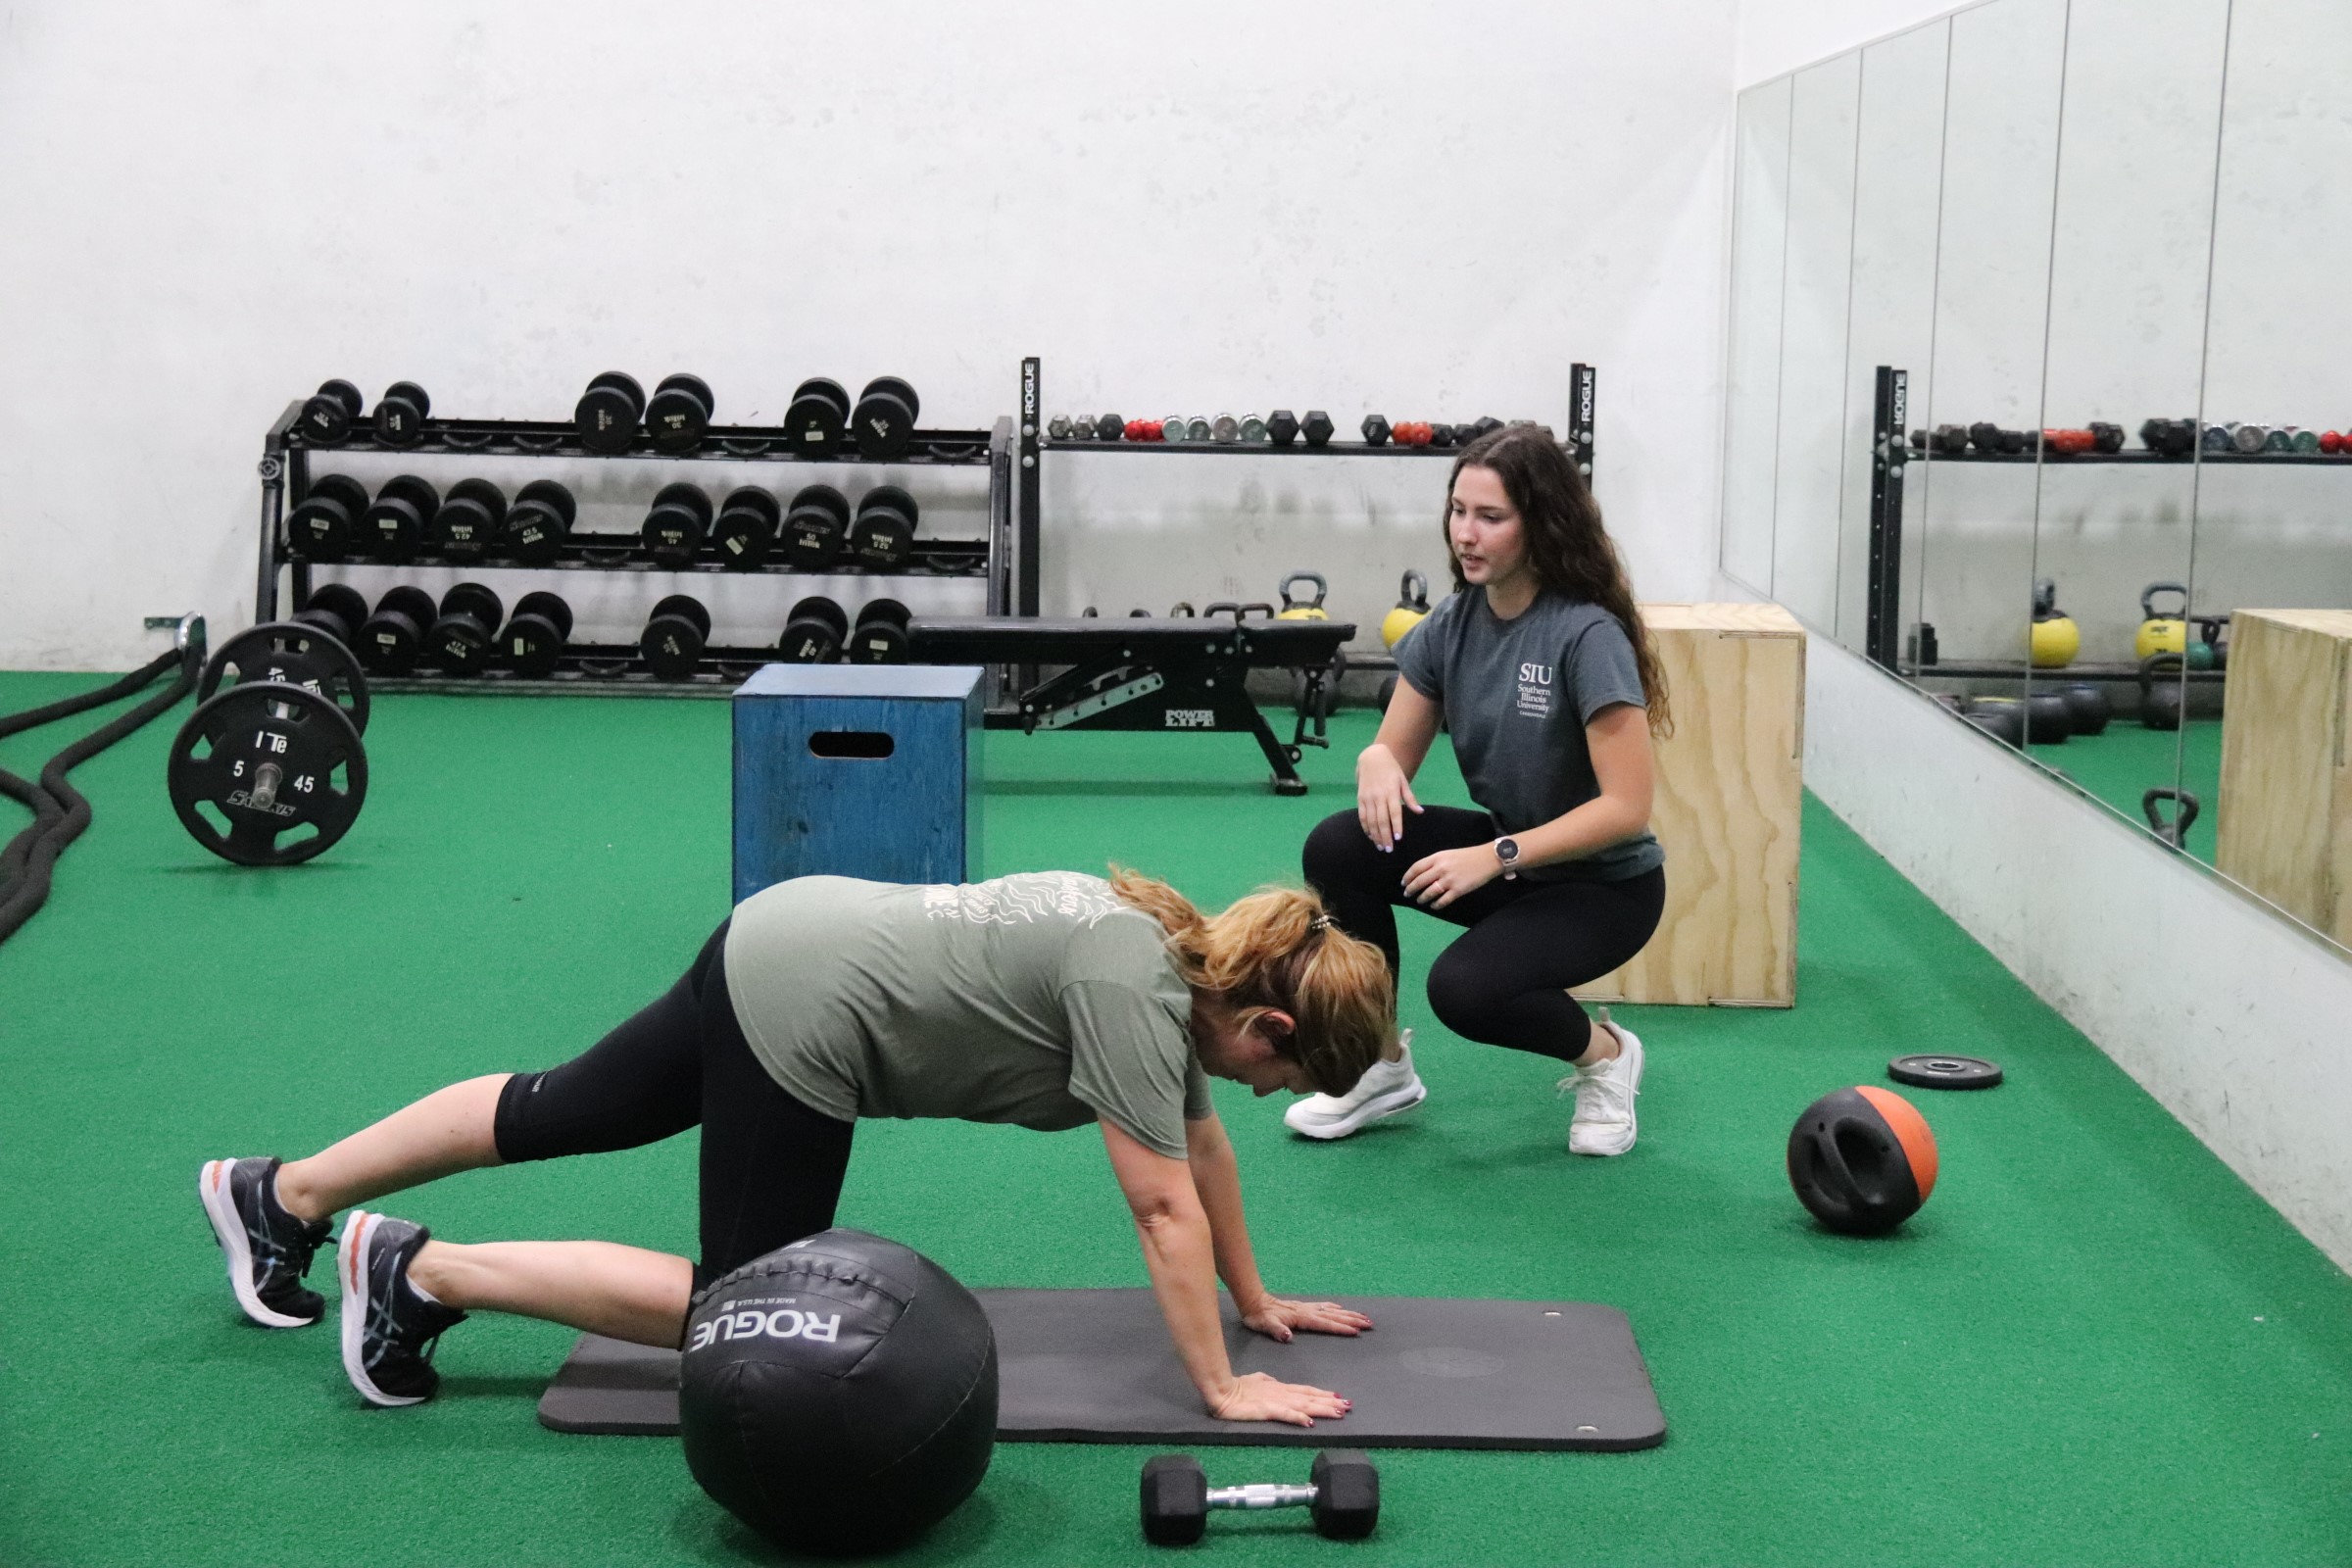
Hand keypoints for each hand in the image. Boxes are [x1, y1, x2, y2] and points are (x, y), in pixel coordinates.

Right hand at [1210, 1371, 1352, 1426]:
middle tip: (1349, 1406)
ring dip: (1322, 1409)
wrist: (1222, 1391)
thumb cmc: (1238, 1387)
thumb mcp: (1259, 1381)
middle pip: (1311, 1398)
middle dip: (1331, 1403)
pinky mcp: (1267, 1410)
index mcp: (1281, 1388)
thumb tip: (1275, 1383)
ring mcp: (1276, 1401)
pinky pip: (1285, 1414)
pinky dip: (1298, 1418)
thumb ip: (1269, 1383)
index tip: (1340, 1397)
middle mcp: (1283, 1393)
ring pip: (1304, 1406)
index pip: (1307, 1391)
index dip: (1324, 1395)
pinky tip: (1309, 1422)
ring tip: (1339, 1412)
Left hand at [1241, 1295, 1374, 1342]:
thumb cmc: (1259, 1317)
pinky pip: (1324, 1306)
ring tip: (1363, 1317)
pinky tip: (1340, 1308)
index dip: (1341, 1328)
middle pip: (1334, 1315)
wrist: (1253, 1301)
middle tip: (1369, 1324)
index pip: (1325, 1324)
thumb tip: (1287, 1336)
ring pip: (1332, 1310)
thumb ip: (1277, 1331)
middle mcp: (1307, 1311)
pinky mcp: (1302, 1307)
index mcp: (1301, 1317)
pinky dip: (1335, 1308)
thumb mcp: (1265, 1325)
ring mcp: (1306, 1307)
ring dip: (1348, 1314)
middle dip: (1352, 1320)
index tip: (1356, 1331)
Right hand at [1357, 744, 1422, 850]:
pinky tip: (1370, 836)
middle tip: (1388, 850)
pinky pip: (1362, 816)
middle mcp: (1378, 796)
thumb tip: (1420, 812)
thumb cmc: (1392, 770)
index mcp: (1391, 792)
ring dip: (1375, 835)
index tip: (1398, 838)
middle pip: (1381, 820)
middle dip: (1384, 836)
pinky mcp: (1360, 798)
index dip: (1396, 826)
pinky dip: (1365, 827)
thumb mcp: (1403, 781)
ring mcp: (1368, 798)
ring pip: (1370, 820)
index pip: (1394, 812)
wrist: (1372, 757)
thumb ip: (1410, 798)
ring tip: (1380, 847)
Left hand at [1401, 844, 1501, 908]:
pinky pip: (1442, 900)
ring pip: (1429, 892)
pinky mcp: (1458, 890)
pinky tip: (1433, 905)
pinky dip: (1436, 904)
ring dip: (1422, 898)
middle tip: (1407, 894)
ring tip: (1419, 901)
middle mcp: (1441, 868)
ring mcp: (1449, 880)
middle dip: (1411, 889)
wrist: (1487, 859)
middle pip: (1420, 881)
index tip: (1403, 883)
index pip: (1416, 868)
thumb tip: (1422, 874)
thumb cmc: (1468, 856)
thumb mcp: (1448, 854)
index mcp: (1437, 857)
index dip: (1407, 876)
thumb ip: (1435, 862)